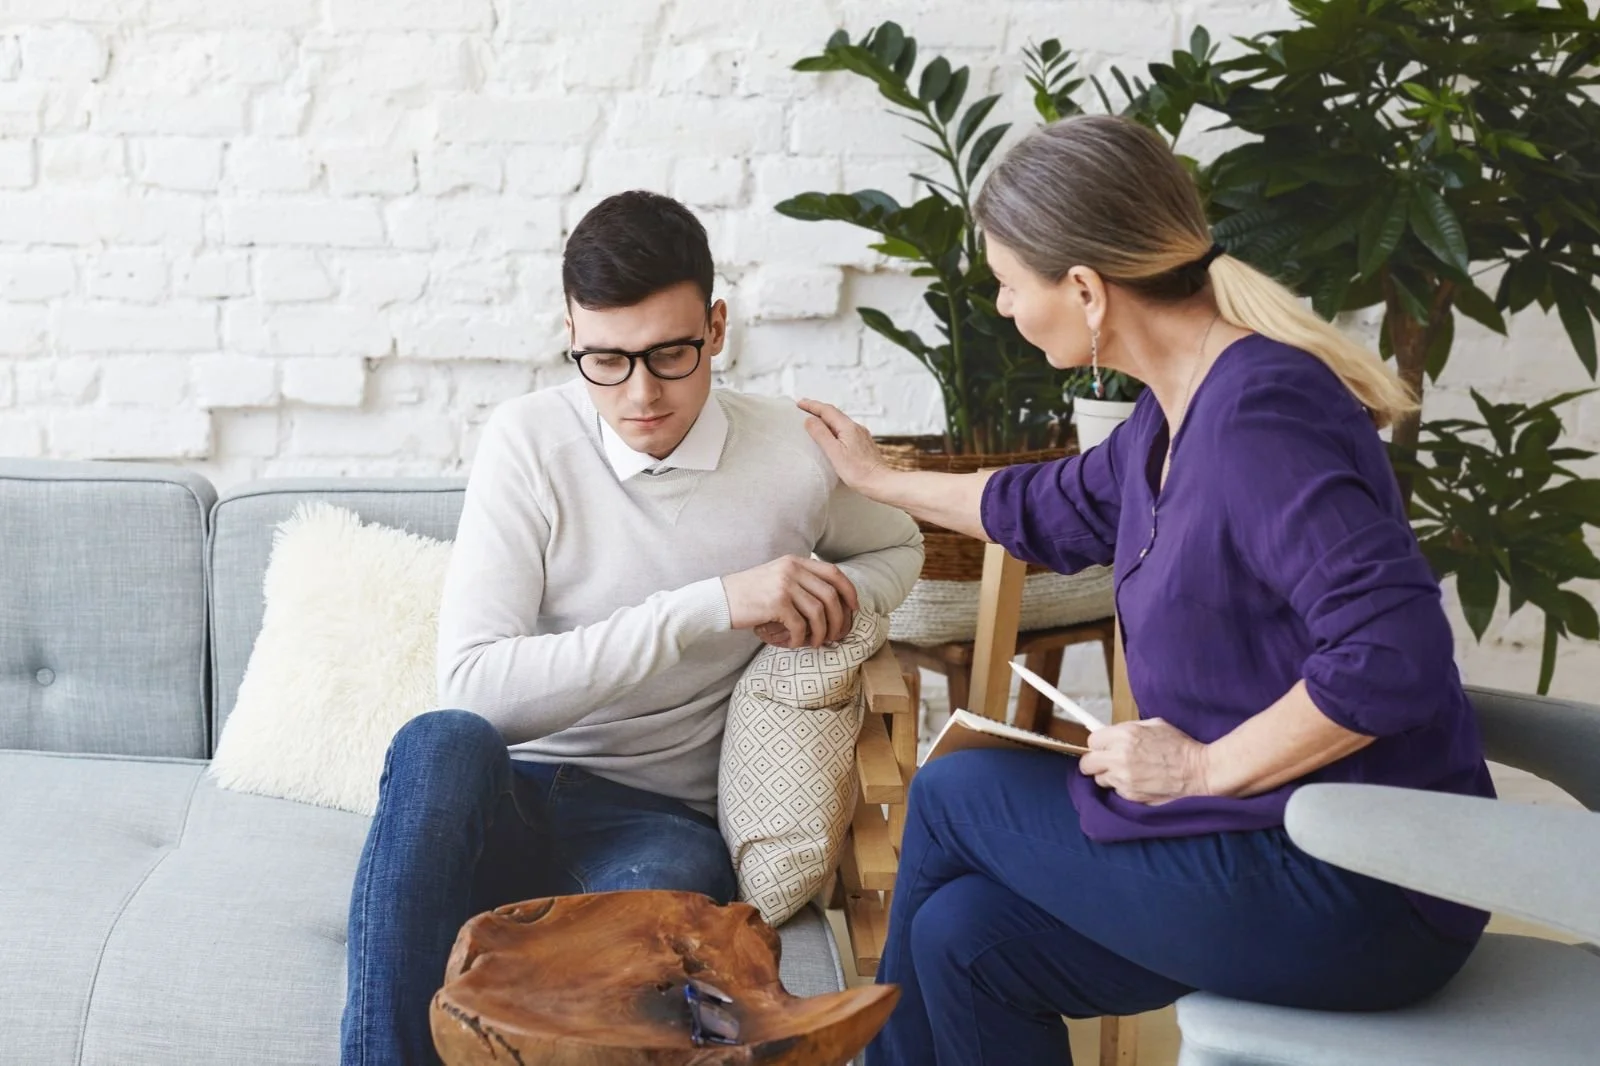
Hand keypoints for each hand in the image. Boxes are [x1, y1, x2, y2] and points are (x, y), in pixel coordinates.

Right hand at [723, 555, 859, 648]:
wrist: (719, 599)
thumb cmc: (748, 594)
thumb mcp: (776, 577)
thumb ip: (799, 581)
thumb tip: (829, 602)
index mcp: (795, 561)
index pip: (834, 572)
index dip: (849, 591)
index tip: (853, 608)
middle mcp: (792, 570)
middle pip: (831, 596)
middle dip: (838, 619)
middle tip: (836, 635)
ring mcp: (784, 586)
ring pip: (819, 613)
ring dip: (821, 632)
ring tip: (816, 643)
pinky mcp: (776, 604)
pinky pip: (800, 626)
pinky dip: (800, 639)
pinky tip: (794, 643)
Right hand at [797, 399, 889, 496]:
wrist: (880, 482)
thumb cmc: (858, 472)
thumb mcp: (834, 453)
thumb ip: (821, 434)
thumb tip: (809, 420)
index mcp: (848, 427)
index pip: (827, 410)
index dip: (811, 405)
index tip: (799, 403)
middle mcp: (856, 428)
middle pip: (834, 414)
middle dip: (818, 409)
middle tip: (803, 408)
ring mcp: (861, 435)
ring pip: (840, 422)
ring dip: (826, 419)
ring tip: (814, 420)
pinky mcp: (863, 444)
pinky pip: (845, 430)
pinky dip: (834, 428)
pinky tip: (831, 435)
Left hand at [1078, 719, 1210, 804]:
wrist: (1199, 772)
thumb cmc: (1180, 747)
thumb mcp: (1155, 725)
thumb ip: (1129, 728)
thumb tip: (1112, 733)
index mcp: (1125, 735)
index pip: (1092, 740)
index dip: (1099, 744)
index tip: (1104, 747)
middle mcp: (1119, 757)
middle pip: (1087, 763)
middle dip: (1095, 762)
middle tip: (1107, 762)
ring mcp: (1123, 779)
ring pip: (1099, 779)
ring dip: (1109, 776)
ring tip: (1127, 773)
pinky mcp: (1130, 795)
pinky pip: (1115, 792)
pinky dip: (1122, 788)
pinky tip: (1138, 782)